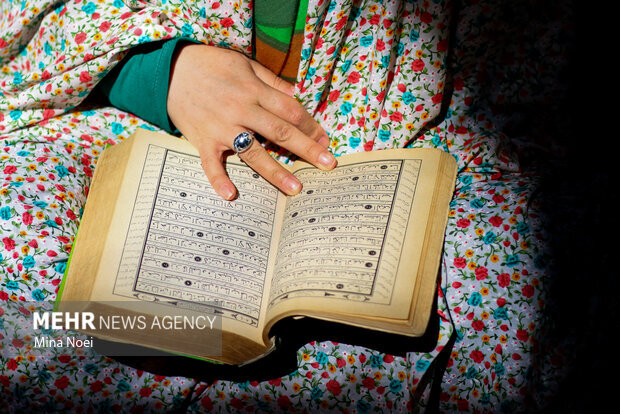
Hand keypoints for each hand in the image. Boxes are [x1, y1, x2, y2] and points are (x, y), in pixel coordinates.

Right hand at [167, 43, 336, 199]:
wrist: (170, 69)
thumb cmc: (211, 64)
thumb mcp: (245, 64)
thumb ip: (271, 82)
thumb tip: (296, 97)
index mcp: (254, 91)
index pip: (290, 111)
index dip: (310, 126)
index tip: (325, 140)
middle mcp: (241, 110)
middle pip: (280, 133)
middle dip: (306, 149)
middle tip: (328, 165)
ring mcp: (221, 128)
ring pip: (253, 152)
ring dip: (276, 171)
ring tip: (295, 188)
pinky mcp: (202, 140)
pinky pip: (211, 164)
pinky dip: (219, 180)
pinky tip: (231, 195)